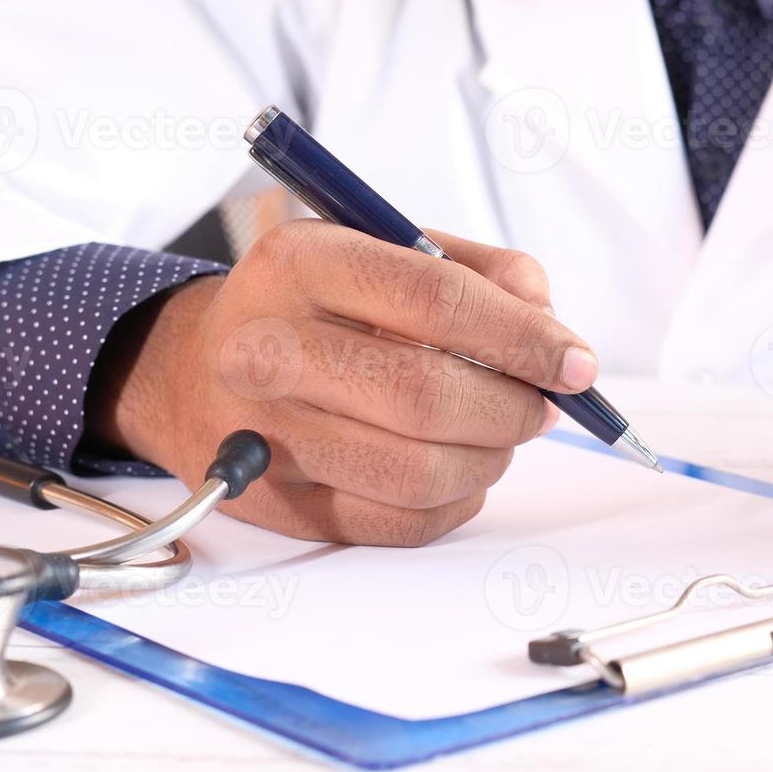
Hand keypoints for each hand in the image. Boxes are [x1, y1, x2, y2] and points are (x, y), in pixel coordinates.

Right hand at [87, 220, 596, 544]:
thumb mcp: (382, 250)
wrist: (199, 369)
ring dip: (489, 458)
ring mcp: (265, 434)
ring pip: (420, 471)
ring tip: (499, 434)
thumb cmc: (312, 307)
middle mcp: (267, 348)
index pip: (437, 300)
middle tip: (541, 405)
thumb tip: (548, 322)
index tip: (574, 361)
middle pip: (428, 395)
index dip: (524, 337)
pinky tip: (458, 467)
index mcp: (301, 264)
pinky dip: (456, 500)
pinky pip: (401, 521)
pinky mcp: (279, 504)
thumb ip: (477, 271)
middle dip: (513, 407)